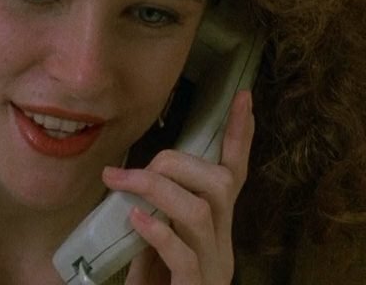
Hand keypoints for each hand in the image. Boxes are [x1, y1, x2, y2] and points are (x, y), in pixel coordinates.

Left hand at [102, 90, 253, 284]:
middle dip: (177, 163)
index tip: (242, 97)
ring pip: (202, 211)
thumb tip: (136, 176)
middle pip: (220, 184)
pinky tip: (136, 219)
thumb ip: (158, 213)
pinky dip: (159, 231)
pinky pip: (185, 254)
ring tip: (123, 185)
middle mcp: (222, 246)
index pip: (234, 174)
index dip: (240, 135)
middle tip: (137, 167)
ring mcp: (213, 270)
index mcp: (215, 230)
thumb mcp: (156, 243)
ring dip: (158, 189)